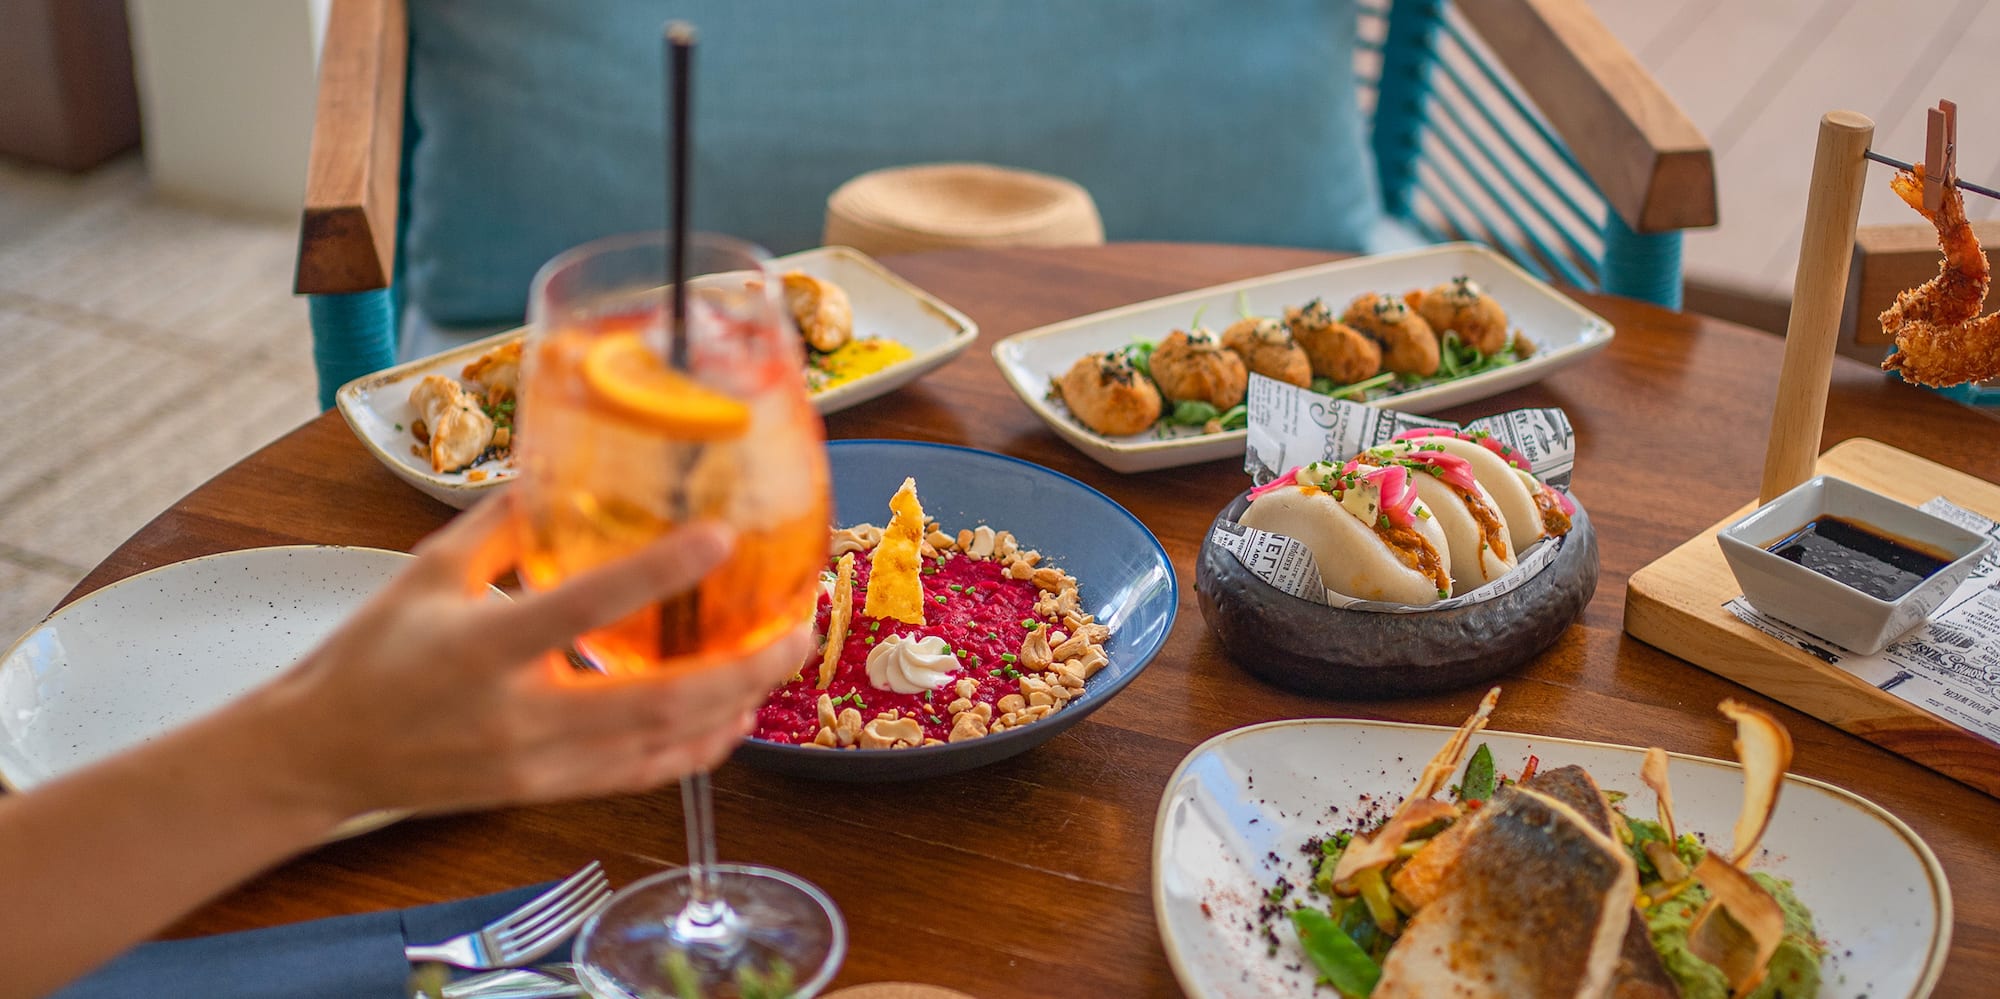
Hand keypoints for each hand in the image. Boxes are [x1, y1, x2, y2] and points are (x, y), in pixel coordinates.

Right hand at [245, 493, 810, 822]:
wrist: (323, 755)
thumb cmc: (371, 657)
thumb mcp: (427, 571)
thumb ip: (504, 522)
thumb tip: (569, 460)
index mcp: (481, 648)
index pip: (582, 607)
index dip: (657, 574)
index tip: (720, 538)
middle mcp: (517, 715)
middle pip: (655, 701)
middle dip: (743, 667)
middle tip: (798, 625)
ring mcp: (537, 764)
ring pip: (661, 746)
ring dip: (736, 706)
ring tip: (782, 659)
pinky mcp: (547, 793)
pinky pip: (642, 776)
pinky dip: (699, 747)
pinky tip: (735, 713)